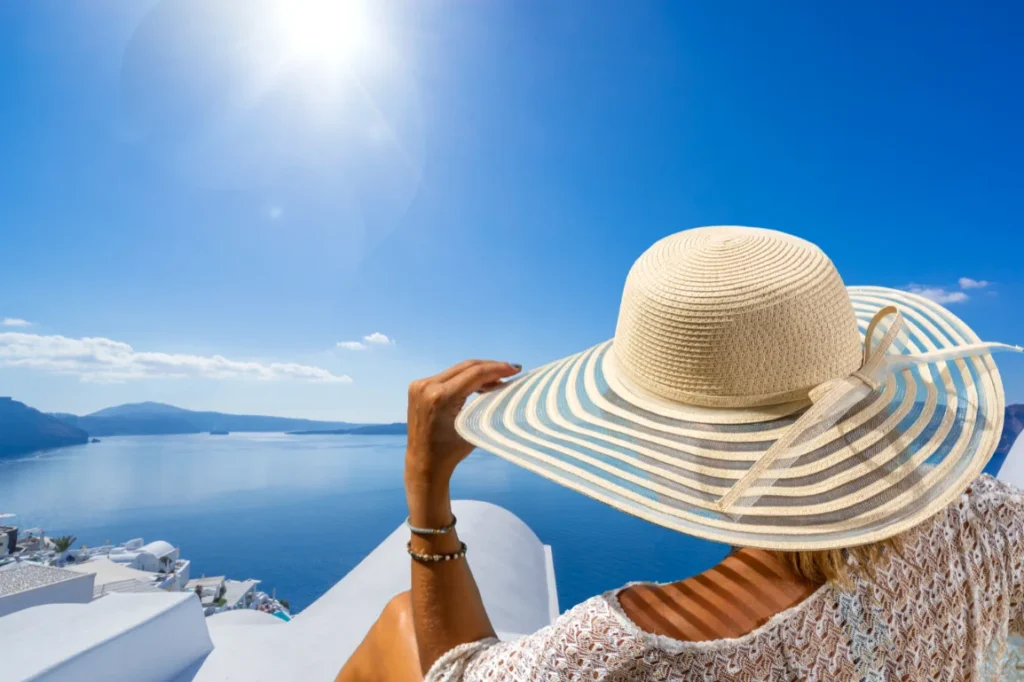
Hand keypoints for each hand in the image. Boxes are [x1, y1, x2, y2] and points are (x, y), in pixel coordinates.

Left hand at [405, 360, 521, 490]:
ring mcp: (420, 385)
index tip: (515, 369)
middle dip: (491, 367)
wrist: (423, 463)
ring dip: (479, 372)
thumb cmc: (451, 451)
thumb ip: (487, 403)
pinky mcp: (418, 387)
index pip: (475, 374)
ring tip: (498, 379)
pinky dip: (465, 378)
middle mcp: (427, 386)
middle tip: (511, 370)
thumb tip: (503, 385)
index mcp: (441, 397)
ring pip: (457, 370)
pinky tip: (479, 384)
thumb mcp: (474, 426)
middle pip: (466, 367)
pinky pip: (448, 376)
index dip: (497, 369)